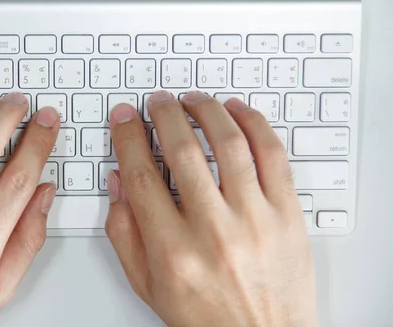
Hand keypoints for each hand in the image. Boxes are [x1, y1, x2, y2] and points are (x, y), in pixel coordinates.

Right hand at [105, 90, 316, 326]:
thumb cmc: (204, 316)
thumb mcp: (147, 284)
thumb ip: (125, 232)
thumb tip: (119, 181)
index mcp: (173, 251)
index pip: (141, 175)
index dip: (128, 137)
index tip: (125, 118)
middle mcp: (213, 231)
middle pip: (182, 151)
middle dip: (164, 114)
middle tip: (158, 102)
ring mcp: (255, 220)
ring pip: (228, 144)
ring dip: (206, 111)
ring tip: (193, 100)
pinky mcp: (288, 214)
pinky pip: (272, 155)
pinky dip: (253, 124)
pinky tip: (236, 112)